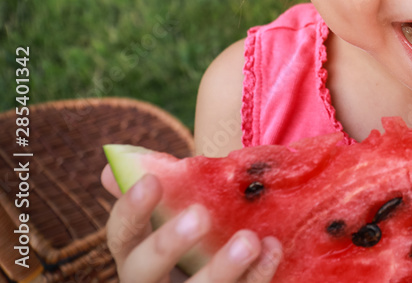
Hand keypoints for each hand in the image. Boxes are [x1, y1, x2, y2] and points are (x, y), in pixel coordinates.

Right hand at [101, 164, 282, 282]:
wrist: (226, 273)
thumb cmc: (196, 234)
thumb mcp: (178, 212)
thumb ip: (162, 188)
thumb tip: (111, 167)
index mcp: (135, 253)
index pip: (121, 234)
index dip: (132, 210)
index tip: (151, 180)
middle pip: (145, 270)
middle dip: (168, 244)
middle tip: (199, 216)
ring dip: (222, 268)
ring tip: (249, 241)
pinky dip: (256, 276)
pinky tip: (272, 249)